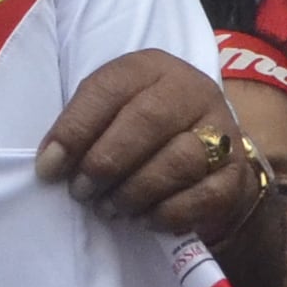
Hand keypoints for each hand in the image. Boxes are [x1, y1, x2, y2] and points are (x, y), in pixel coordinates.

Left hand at [36, 50, 259, 240]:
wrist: (206, 154)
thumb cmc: (140, 131)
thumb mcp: (110, 113)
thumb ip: (81, 129)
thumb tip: (51, 166)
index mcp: (151, 67)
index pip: (109, 88)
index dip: (75, 129)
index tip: (50, 167)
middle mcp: (192, 90)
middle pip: (147, 121)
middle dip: (106, 163)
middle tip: (82, 192)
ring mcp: (221, 129)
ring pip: (178, 160)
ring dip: (134, 191)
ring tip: (110, 207)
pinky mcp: (236, 172)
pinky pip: (204, 196)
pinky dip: (168, 212)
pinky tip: (144, 218)